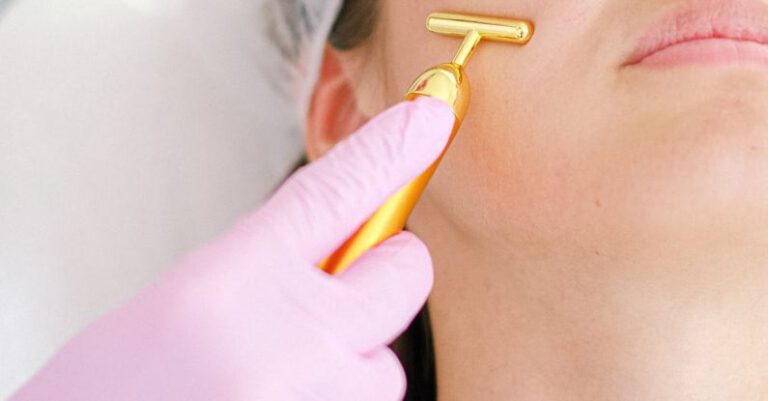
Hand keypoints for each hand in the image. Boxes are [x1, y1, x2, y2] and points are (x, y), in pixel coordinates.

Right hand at [11, 97, 453, 400]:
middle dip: (378, 277)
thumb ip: (267, 263)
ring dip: (349, 361)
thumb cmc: (119, 389)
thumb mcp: (184, 300)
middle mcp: (289, 336)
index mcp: (234, 281)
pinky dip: (335, 397)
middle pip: (404, 274)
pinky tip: (281, 396)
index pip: (335, 192)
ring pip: (387, 359)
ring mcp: (319, 392)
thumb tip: (340, 244)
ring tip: (277, 374)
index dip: (388, 151)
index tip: (427, 122)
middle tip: (333, 295)